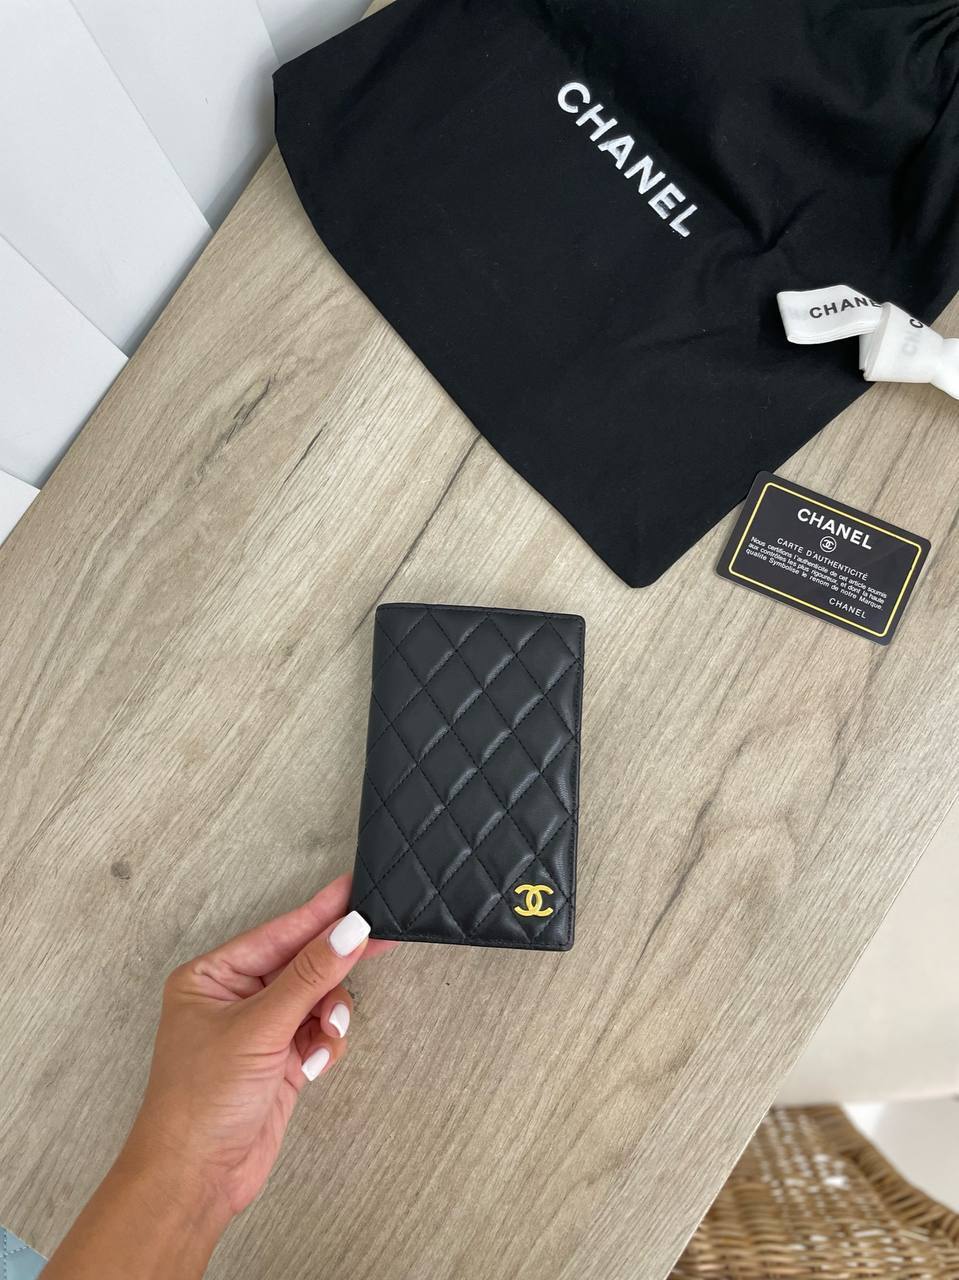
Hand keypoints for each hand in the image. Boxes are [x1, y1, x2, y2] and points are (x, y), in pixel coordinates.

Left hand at [124, 874, 393, 1223]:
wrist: (195, 1180)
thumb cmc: (201, 1101)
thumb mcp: (258, 1028)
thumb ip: (309, 976)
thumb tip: (348, 931)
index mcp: (213, 976)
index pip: (278, 933)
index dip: (320, 913)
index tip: (356, 890)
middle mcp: (235, 997)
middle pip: (301, 962)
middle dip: (333, 963)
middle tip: (379, 936)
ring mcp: (259, 1029)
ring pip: (317, 998)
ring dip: (329, 1013)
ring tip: (326, 1033)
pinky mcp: (280, 1059)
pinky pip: (318, 1032)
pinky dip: (324, 1043)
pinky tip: (313, 1063)